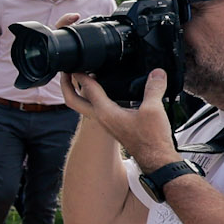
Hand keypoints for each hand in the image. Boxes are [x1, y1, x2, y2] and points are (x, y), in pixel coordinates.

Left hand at [62, 67, 179, 167]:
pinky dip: (97, 97)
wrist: (156, 159)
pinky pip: (98, 107)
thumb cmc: (151, 139)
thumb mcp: (154, 109)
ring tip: (87, 76)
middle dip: (66, 85)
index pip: (88, 89)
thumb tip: (157, 72)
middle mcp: (101, 118)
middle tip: (66, 72)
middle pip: (74, 100)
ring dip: (83, 90)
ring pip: (86, 104)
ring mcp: (106, 122)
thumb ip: (154, 88)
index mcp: (105, 113)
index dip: (81, 75)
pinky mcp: (114, 125)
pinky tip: (109, 91)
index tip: (77, 64)